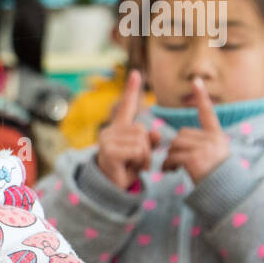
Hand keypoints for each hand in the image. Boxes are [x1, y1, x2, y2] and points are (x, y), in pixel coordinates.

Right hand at [96, 69, 161, 190]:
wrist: (113, 189)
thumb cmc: (127, 169)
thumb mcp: (143, 153)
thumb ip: (151, 140)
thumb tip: (156, 134)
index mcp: (119, 129)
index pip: (126, 106)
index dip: (132, 89)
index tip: (136, 73)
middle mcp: (109, 131)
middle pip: (143, 130)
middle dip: (147, 148)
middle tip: (136, 161)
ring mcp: (107, 140)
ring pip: (142, 141)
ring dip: (144, 156)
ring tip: (132, 165)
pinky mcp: (109, 150)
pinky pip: (138, 150)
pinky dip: (140, 161)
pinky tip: (129, 168)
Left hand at [161, 77, 229, 181]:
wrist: (226, 193)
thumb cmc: (216, 178)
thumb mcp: (212, 158)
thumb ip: (198, 146)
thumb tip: (175, 141)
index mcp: (216, 137)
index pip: (208, 114)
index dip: (202, 97)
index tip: (196, 81)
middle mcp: (212, 140)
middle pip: (181, 135)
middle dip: (175, 149)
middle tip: (175, 163)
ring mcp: (204, 148)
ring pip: (174, 146)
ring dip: (170, 158)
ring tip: (173, 168)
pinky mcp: (195, 158)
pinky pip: (173, 157)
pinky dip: (168, 165)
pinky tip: (171, 172)